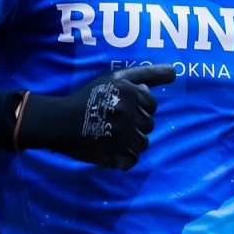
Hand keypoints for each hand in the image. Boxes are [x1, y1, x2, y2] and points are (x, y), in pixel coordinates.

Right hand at [16, 65, 175, 169]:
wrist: (59, 121)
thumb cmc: (89, 98)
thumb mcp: (115, 79)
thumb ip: (145, 74)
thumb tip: (174, 73)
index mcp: (128, 90)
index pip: (152, 105)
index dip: (139, 109)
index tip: (121, 109)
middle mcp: (126, 110)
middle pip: (149, 125)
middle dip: (135, 126)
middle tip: (113, 123)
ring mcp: (121, 132)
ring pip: (143, 144)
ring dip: (130, 143)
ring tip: (112, 137)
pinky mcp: (115, 152)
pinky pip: (132, 160)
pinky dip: (123, 159)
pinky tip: (110, 150)